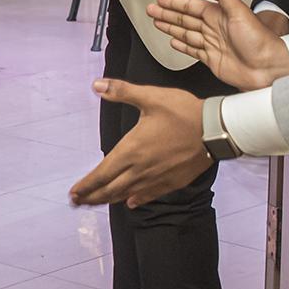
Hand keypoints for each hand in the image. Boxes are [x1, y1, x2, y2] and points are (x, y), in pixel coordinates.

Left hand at [69, 79, 211, 207]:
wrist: (216, 130)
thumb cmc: (183, 112)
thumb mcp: (151, 97)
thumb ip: (122, 92)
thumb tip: (96, 85)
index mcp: (131, 150)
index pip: (101, 174)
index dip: (86, 185)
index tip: (73, 193)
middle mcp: (140, 169)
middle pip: (110, 189)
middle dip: (91, 196)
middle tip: (77, 203)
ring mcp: (157, 178)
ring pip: (127, 194)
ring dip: (109, 199)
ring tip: (97, 203)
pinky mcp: (172, 182)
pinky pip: (150, 195)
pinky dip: (136, 199)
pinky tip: (131, 202)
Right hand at [147, 0, 288, 89]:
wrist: (268, 68)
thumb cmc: (260, 41)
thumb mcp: (241, 12)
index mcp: (219, 15)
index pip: (191, 6)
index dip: (175, 2)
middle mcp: (214, 29)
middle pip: (184, 19)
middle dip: (167, 14)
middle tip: (152, 9)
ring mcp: (212, 45)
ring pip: (185, 33)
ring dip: (170, 27)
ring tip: (156, 22)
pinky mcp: (212, 60)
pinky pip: (192, 50)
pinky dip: (181, 45)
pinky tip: (173, 41)